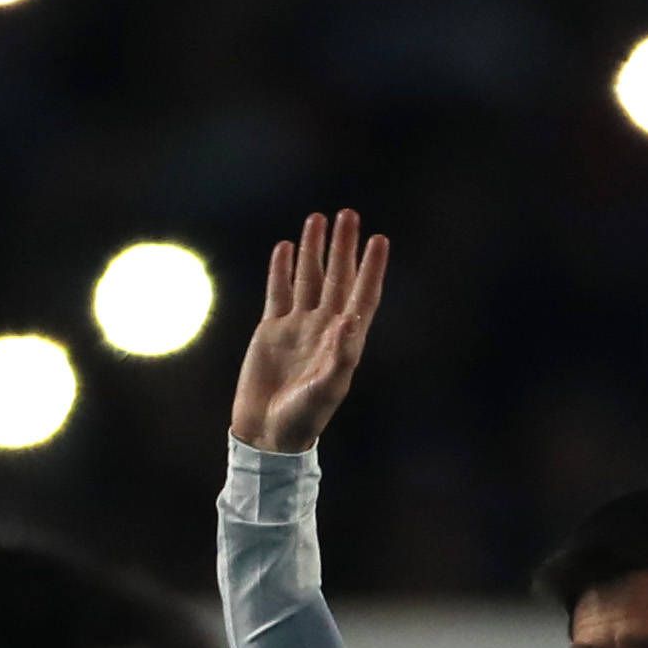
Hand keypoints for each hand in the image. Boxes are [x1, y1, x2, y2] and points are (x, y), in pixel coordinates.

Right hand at [229, 210, 388, 453]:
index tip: (379, 240)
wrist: (268, 432)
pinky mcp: (271, 330)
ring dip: (313, 249)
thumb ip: (340, 356)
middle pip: (337, 278)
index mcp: (344, 342)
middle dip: (343, 247)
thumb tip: (350, 319)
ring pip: (308, 278)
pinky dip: (281, 269)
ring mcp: (298, 327)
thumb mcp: (326, 389)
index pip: (362, 296)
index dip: (371, 269)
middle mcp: (324, 328)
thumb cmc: (303, 418)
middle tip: (349, 214)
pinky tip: (284, 247)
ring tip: (317, 219)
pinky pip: (278, 292)